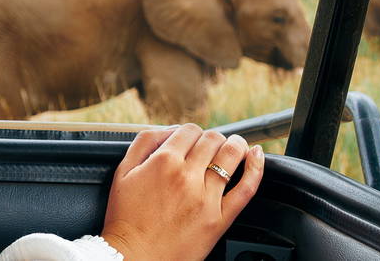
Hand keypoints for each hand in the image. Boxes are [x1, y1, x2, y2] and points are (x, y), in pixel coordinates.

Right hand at [101, 124, 264, 259]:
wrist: (135, 256)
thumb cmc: (126, 218)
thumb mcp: (123, 172)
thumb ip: (144, 143)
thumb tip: (169, 130)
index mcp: (163, 161)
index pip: (189, 130)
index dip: (191, 132)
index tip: (191, 140)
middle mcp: (187, 175)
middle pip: (212, 139)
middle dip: (213, 138)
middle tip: (211, 146)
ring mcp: (206, 197)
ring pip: (231, 155)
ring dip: (236, 144)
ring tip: (236, 145)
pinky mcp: (220, 217)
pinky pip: (246, 188)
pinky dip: (256, 168)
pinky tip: (256, 156)